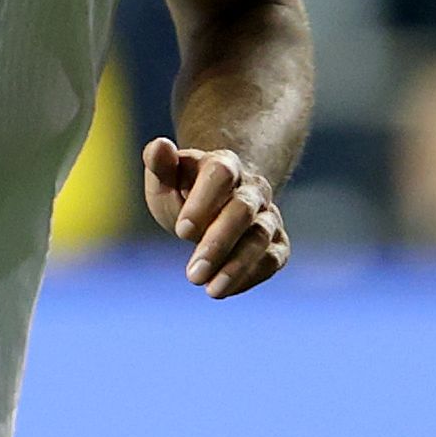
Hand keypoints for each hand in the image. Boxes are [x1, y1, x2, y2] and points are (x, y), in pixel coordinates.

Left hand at [143, 136, 291, 298]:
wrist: (217, 202)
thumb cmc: (184, 191)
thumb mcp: (166, 177)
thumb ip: (159, 163)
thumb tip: (159, 145)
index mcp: (223, 165)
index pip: (221, 175)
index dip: (204, 202)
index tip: (181, 232)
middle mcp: (252, 189)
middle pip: (243, 210)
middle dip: (218, 243)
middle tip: (192, 275)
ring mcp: (267, 216)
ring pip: (260, 238)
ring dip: (236, 267)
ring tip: (210, 291)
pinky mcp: (276, 243)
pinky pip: (272, 259)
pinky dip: (251, 276)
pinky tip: (224, 289)